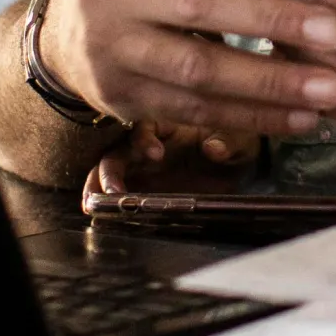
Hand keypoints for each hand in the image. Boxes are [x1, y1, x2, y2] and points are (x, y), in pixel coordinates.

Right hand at [41, 0, 335, 137]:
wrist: (70, 28)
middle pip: (195, 3)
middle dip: (271, 18)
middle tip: (334, 32)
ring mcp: (109, 49)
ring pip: (196, 68)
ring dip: (269, 81)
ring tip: (329, 88)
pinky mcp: (122, 98)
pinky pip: (194, 110)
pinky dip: (252, 116)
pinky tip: (299, 117)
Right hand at [92, 125, 259, 192]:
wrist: (236, 164)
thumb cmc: (235, 140)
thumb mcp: (240, 139)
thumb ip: (227, 141)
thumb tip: (214, 147)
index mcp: (169, 122)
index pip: (146, 124)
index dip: (146, 137)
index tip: (156, 154)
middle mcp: (148, 141)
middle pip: (118, 149)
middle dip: (111, 169)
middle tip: (113, 190)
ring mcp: (141, 165)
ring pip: (110, 170)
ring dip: (99, 185)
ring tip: (96, 205)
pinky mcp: (142, 186)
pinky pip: (117, 190)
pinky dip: (106, 200)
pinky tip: (101, 212)